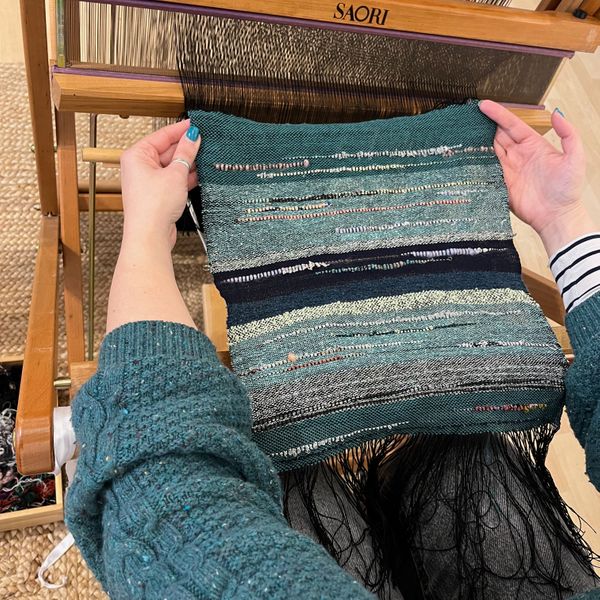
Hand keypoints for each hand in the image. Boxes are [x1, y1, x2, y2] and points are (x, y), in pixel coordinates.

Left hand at [120, 119, 200, 248]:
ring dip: (188, 163)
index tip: (197, 124)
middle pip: (167, 150)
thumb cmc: (153, 206)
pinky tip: (200, 174)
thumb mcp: (176, 173)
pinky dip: (186, 177)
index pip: (162, 135)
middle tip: (206, 141)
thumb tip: (193, 136)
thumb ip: (186, 153)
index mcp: (137, 155)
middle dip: (186, 148)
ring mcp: (149, 181)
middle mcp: (140, 166)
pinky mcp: (158, 195)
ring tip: (206, 157)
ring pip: (172, 166)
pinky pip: (174, 179)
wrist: (150, 235)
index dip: (181, 129)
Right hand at [479, 100, 593, 255]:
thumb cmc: (567, 189)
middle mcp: (518, 155)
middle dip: (483, 125)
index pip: (512, 125)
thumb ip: (568, 134)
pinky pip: (486, 170)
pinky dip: (477, 162)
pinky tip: (467, 155)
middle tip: (469, 117)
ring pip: (489, 151)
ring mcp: (507, 170)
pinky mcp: (500, 184)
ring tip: (464, 132)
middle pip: (497, 135)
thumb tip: (556, 114)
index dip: (499, 114)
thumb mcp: (574, 158)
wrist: (557, 216)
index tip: (484, 105)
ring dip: (477, 142)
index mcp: (533, 145)